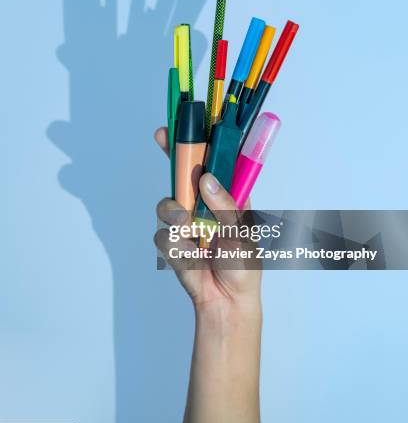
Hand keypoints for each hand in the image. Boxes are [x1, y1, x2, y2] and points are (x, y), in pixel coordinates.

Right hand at [154, 127, 261, 316]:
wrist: (226, 300)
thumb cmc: (243, 265)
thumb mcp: (241, 232)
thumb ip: (224, 205)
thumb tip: (206, 180)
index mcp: (226, 197)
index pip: (213, 162)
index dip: (201, 142)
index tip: (189, 122)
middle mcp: (203, 204)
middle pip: (183, 173)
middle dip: (173, 155)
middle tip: (164, 137)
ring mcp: (186, 222)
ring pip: (167, 203)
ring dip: (176, 215)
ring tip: (191, 231)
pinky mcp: (172, 241)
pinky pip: (164, 234)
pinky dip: (177, 246)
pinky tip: (192, 256)